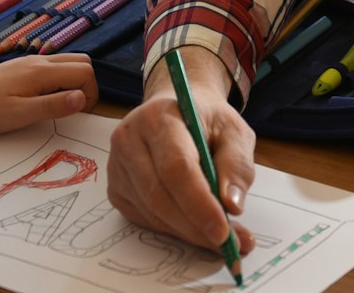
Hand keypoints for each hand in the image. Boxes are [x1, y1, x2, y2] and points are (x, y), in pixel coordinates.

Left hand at [0, 53, 97, 135]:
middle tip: (73, 108)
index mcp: (42, 72)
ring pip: (69, 62)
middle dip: (86, 84)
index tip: (78, 112)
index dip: (90, 93)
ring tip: (59, 104)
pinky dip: (61, 79)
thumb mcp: (21, 114)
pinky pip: (55, 66)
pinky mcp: (25, 67)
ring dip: (74, 81)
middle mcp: (40, 61)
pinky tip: (45, 97)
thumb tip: (82, 98)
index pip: (84, 72)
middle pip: (82, 61)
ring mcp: (32, 62)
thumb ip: (53, 106)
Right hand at [107, 45, 256, 253]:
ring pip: (152, 212)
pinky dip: (173, 229)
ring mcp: (117, 165)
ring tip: (220, 238)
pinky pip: (145, 218)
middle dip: (196, 226)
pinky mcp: (116, 188)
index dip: (199, 204)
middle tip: (230, 244)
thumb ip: (237, 166)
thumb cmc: (206, 120)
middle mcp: (129, 139)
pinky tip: (194, 225)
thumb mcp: (234, 132)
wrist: (176, 109)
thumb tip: (232, 205)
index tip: (224, 232)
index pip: (175, 167)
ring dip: (188, 232)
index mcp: (159, 117)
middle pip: (159, 195)